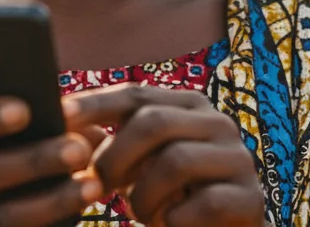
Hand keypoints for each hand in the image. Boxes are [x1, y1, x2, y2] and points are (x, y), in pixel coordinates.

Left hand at [63, 85, 264, 226]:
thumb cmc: (174, 197)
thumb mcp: (142, 165)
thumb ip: (114, 144)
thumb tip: (64, 125)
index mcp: (189, 106)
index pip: (136, 95)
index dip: (96, 104)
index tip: (60, 116)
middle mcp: (218, 123)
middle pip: (154, 123)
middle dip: (116, 159)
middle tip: (99, 188)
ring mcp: (238, 159)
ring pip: (175, 161)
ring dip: (144, 197)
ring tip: (141, 214)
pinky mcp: (250, 198)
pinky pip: (203, 203)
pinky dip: (175, 220)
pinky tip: (171, 225)